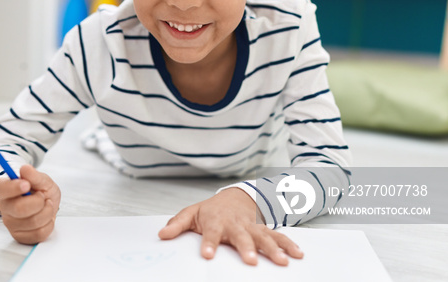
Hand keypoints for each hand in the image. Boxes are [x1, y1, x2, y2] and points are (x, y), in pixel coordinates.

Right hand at [0, 164, 60, 244]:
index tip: (26, 184)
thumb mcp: (42, 180)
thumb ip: (34, 175)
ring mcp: (11, 224)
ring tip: (46, 205)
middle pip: (17, 208)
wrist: (48, 205)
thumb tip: (24, 168)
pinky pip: (38, 234)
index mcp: (4, 190)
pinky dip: (49, 224)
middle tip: (42, 196)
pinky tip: (46, 217)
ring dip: (47, 212)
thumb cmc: (41, 191)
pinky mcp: (20, 236)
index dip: (11, 187)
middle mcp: (5, 207)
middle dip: (38, 202)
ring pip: (32, 222)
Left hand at [158, 188, 302, 265]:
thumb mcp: (190, 214)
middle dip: (246, 248)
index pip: (211, 233)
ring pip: (264, 237)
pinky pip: (278, 237)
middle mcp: (236, 225)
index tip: (208, 255)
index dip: (209, 243)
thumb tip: (161, 235)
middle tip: (250, 261)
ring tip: (282, 261)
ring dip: (274, 249)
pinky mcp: (264, 231)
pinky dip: (289, 244)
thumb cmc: (210, 211)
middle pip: (242, 237)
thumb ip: (177, 225)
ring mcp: (251, 227)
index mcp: (216, 221)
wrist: (233, 199)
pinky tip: (298, 254)